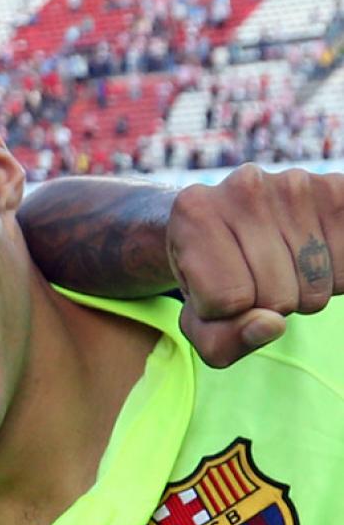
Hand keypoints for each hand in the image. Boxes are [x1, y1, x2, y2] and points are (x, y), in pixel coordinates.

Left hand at [168, 165, 343, 366]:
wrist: (230, 219)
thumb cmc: (209, 277)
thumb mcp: (198, 318)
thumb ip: (221, 341)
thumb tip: (271, 325)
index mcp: (194, 212)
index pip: (229, 301)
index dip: (225, 312)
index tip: (216, 288)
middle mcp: (244, 186)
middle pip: (277, 296)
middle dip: (267, 304)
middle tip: (253, 277)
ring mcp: (295, 183)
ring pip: (318, 285)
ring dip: (303, 290)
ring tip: (280, 264)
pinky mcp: (337, 190)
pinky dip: (335, 274)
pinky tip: (311, 253)